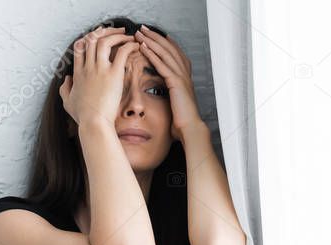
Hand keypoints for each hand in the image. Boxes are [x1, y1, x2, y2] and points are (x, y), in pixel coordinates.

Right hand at [59, 26, 139, 127]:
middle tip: (116, 31)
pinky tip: (135, 45)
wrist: (94, 123)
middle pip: (91, 39)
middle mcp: (88, 68)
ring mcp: (100, 70)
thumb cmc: (83, 117)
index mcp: (78, 73)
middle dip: (104, 31)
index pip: (79, 47)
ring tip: (127, 35)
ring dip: (116, 34)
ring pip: (105, 41)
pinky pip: (122, 52)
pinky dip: (129, 45)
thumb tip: (66, 79)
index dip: (88, 38)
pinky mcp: (113, 75)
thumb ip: (65, 88)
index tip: (98, 37)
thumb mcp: (67, 102)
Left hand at [134, 26, 203, 140]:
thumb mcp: (175, 106)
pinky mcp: (176, 82)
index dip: (166, 43)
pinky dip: (152, 54)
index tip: (157, 35)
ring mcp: (181, 77)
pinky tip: (143, 47)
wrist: (190, 129)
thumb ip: (170, 99)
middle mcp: (184, 75)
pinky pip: (162, 64)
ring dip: (151, 41)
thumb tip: (162, 102)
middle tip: (144, 29)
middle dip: (156, 37)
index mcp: (184, 79)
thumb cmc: (182, 122)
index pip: (176, 55)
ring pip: (165, 53)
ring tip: (140, 33)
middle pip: (170, 49)